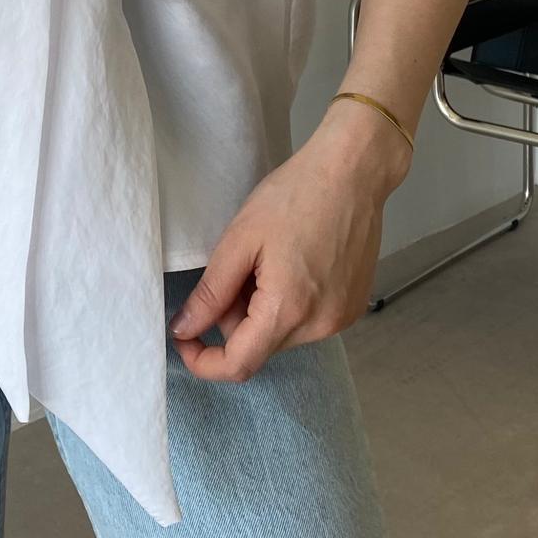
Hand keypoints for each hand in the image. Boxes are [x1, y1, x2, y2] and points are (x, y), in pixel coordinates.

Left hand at [167, 104, 409, 380]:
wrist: (352, 172)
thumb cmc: (294, 196)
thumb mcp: (240, 239)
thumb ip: (211, 292)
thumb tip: (185, 330)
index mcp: (288, 311)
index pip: (238, 365)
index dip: (203, 361)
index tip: (184, 337)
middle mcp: (320, 326)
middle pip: (259, 346)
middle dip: (234, 318)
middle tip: (235, 268)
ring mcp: (342, 319)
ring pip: (282, 334)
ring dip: (262, 310)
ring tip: (267, 259)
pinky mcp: (353, 307)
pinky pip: (307, 322)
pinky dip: (289, 304)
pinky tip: (292, 263)